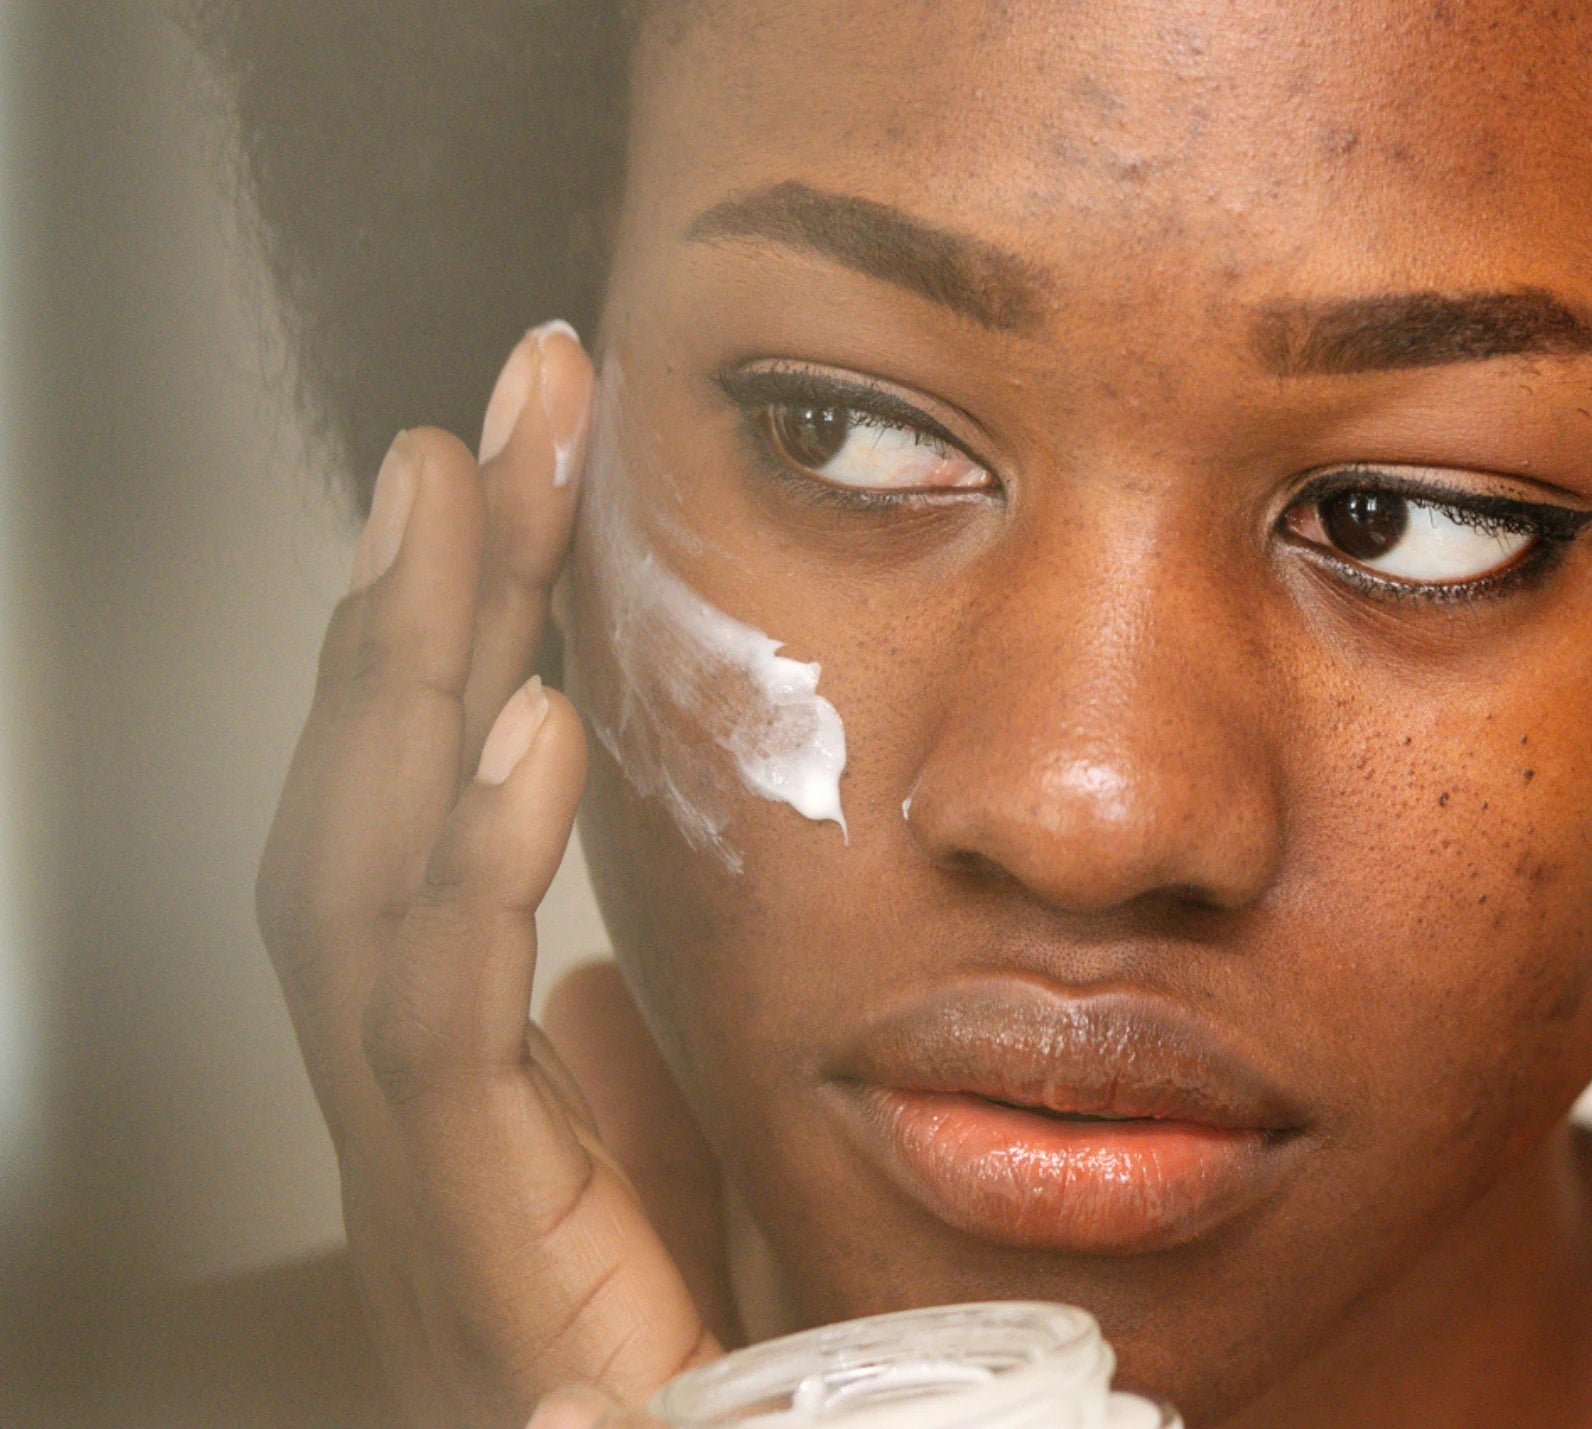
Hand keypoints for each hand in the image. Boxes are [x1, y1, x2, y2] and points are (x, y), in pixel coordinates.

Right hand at [256, 324, 722, 1426]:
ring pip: (360, 888)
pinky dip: (467, 881)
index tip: (518, 466)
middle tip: (493, 411)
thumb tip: (585, 985)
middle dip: (425, 598)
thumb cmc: (696, 1384)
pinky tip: (523, 735)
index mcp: (454, 1083)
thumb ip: (619, 1096)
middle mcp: (406, 1112)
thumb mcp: (668, 1199)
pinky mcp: (474, 1258)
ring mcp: (416, 1181)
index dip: (458, 637)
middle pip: (373, 809)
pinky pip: (442, 1046)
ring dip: (406, 681)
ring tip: (461, 508)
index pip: (427, 815)